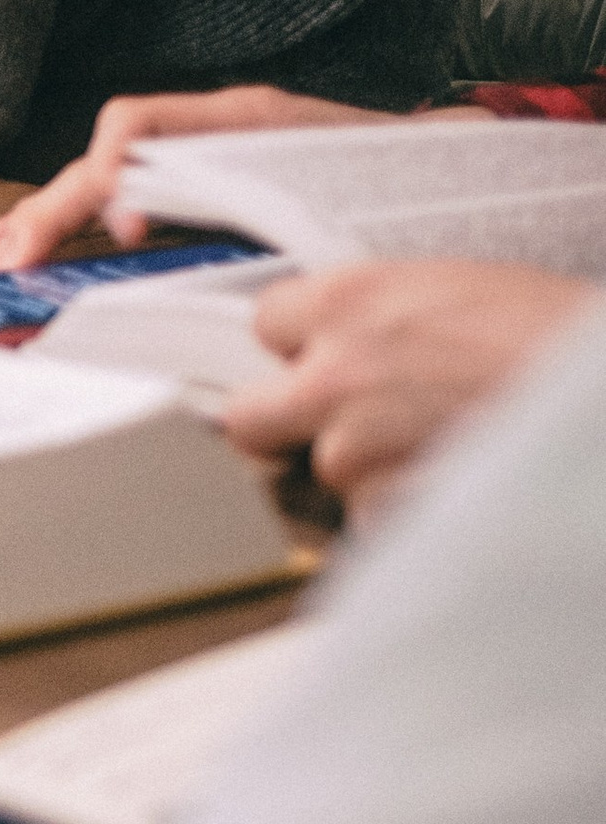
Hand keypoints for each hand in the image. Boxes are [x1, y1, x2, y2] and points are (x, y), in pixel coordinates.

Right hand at [0, 87, 396, 269]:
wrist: (457, 166)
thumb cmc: (404, 184)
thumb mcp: (339, 195)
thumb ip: (262, 206)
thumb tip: (158, 221)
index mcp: (244, 118)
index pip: (141, 127)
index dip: (112, 176)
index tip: (113, 229)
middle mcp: (217, 124)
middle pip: (111, 153)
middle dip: (56, 204)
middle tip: (11, 256)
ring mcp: (212, 147)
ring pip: (112, 170)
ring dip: (57, 209)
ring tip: (8, 249)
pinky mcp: (214, 177)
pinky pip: (136, 188)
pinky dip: (88, 214)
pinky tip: (57, 242)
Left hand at [223, 258, 591, 503]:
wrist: (602, 414)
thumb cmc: (564, 349)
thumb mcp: (466, 294)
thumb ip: (388, 320)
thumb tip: (359, 341)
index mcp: (354, 301)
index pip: (267, 323)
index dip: (300, 349)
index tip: (319, 361)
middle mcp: (336, 374)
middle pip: (252, 417)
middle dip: (289, 428)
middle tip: (350, 428)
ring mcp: (351, 452)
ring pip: (324, 480)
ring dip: (370, 480)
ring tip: (450, 456)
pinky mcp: (379, 517)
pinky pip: (370, 528)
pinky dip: (408, 521)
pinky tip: (464, 490)